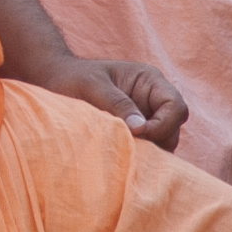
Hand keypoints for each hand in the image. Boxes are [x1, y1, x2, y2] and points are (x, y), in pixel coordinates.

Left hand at [25, 52, 188, 147]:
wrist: (55, 80)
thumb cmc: (73, 77)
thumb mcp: (93, 86)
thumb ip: (117, 104)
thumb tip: (140, 128)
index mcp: (150, 81)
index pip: (175, 106)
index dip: (163, 124)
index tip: (138, 132)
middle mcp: (153, 100)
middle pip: (173, 128)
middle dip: (156, 141)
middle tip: (130, 148)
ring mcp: (146, 117)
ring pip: (163, 142)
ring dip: (147, 150)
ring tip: (121, 151)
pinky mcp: (135, 133)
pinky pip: (147, 148)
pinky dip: (138, 155)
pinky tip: (119, 155)